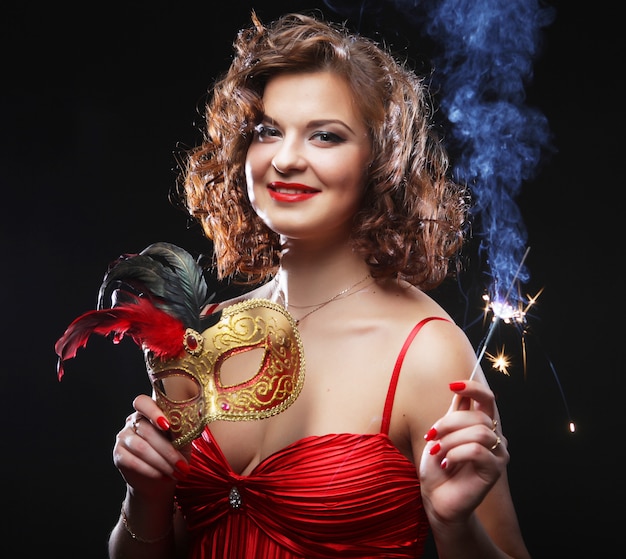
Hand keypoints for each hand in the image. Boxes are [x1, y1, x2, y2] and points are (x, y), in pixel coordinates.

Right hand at [113, 394, 189, 497]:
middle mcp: (133, 421)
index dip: (153, 412)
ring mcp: (123, 437)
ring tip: (176, 472)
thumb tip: (190, 421)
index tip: (167, 425)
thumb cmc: (174, 453)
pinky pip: (133, 461)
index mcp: (149, 410)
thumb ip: (182, 429)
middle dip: (168, 450)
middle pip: (147, 431)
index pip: (143, 402)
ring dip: (162, 462)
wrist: (160, 478)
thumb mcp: (182, 440)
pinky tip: (163, 476)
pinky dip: (151, 470)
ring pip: (141, 448)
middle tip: (183, 465)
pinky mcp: (118, 454)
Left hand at [418, 380, 508, 523]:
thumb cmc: (438, 465)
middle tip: (431, 437)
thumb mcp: (441, 433)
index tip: (452, 385)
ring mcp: (497, 453)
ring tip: (438, 451)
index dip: (473, 388)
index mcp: (481, 424)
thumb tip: (459, 390)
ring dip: (451, 440)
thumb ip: (454, 413)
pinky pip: (477, 451)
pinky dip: (456, 454)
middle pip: (477, 416)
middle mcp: (494, 436)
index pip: (487, 398)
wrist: (436, 497)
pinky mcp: (495, 469)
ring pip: (478, 433)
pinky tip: (447, 464)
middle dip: (448, 423)